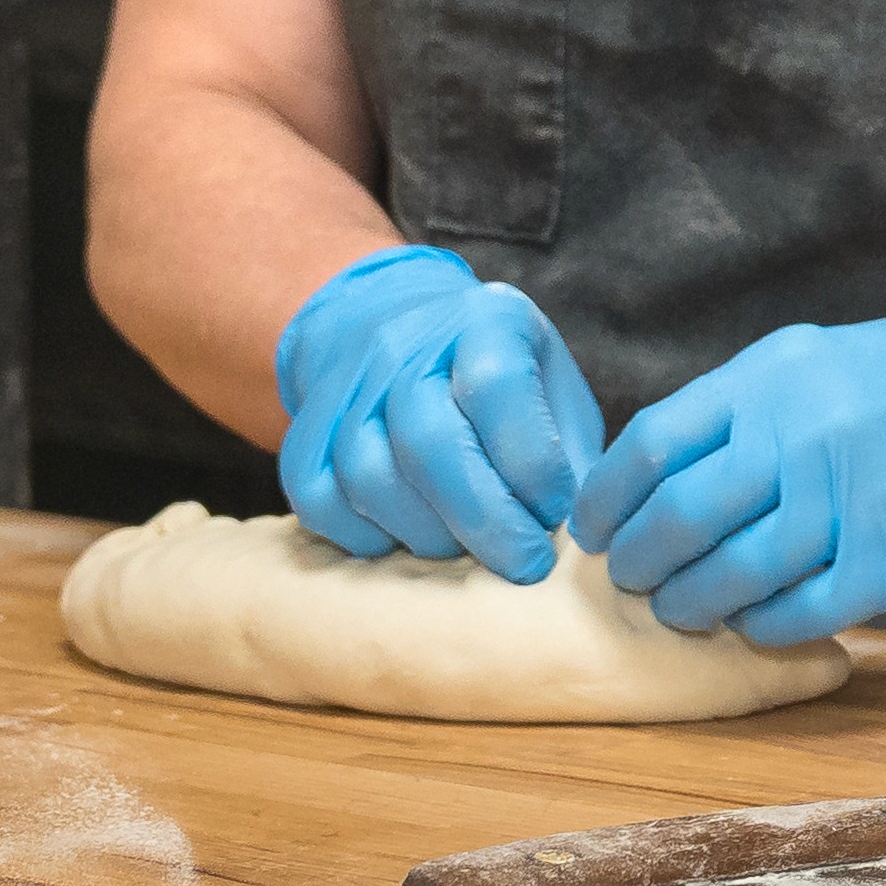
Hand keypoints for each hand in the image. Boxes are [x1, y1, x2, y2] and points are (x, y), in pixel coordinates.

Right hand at [272, 245, 603, 575]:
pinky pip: (317, 498)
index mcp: (484, 320)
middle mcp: (405, 345)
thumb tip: (579, 536)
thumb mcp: (552, 386)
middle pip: (427, 441)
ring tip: (466, 550)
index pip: (496, 386)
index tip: (558, 512)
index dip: (531, 463)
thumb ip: (569, 453)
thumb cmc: (500, 378)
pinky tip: (403, 544)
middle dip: (485, 520)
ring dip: (425, 535)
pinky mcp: (305, 430)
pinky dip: (361, 538)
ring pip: (369, 477)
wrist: (397, 326)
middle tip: (523, 564)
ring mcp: (347, 387)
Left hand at [574, 274, 885, 645]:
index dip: (606, 500)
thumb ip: (731, 412)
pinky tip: (755, 620)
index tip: (592, 529)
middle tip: (631, 579)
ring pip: (731, 577)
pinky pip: (798, 615)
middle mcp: (801, 440)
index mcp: (770, 383)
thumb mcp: (808, 363)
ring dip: (691, 604)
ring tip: (684, 608)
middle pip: (679, 520)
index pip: (651, 449)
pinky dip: (762, 627)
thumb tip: (646, 474)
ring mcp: (848, 504)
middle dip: (638, 563)